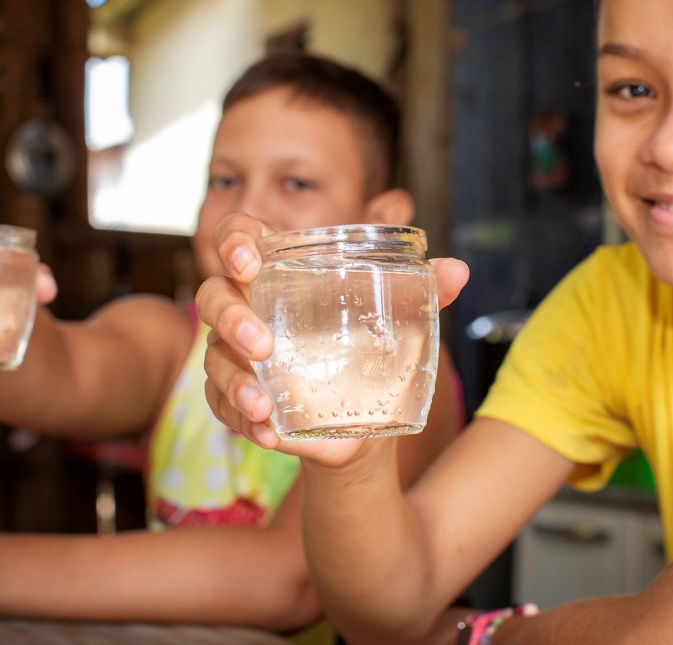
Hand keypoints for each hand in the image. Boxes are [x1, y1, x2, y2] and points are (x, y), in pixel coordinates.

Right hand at [197, 212, 469, 461]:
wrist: (364, 420)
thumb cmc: (370, 348)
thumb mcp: (398, 320)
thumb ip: (424, 292)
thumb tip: (459, 270)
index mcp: (278, 274)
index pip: (238, 237)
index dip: (232, 240)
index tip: (248, 261)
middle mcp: (246, 309)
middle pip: (213, 296)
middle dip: (231, 318)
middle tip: (263, 344)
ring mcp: (233, 356)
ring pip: (213, 359)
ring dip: (234, 381)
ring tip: (263, 404)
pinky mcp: (234, 399)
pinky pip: (222, 407)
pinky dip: (242, 421)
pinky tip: (268, 435)